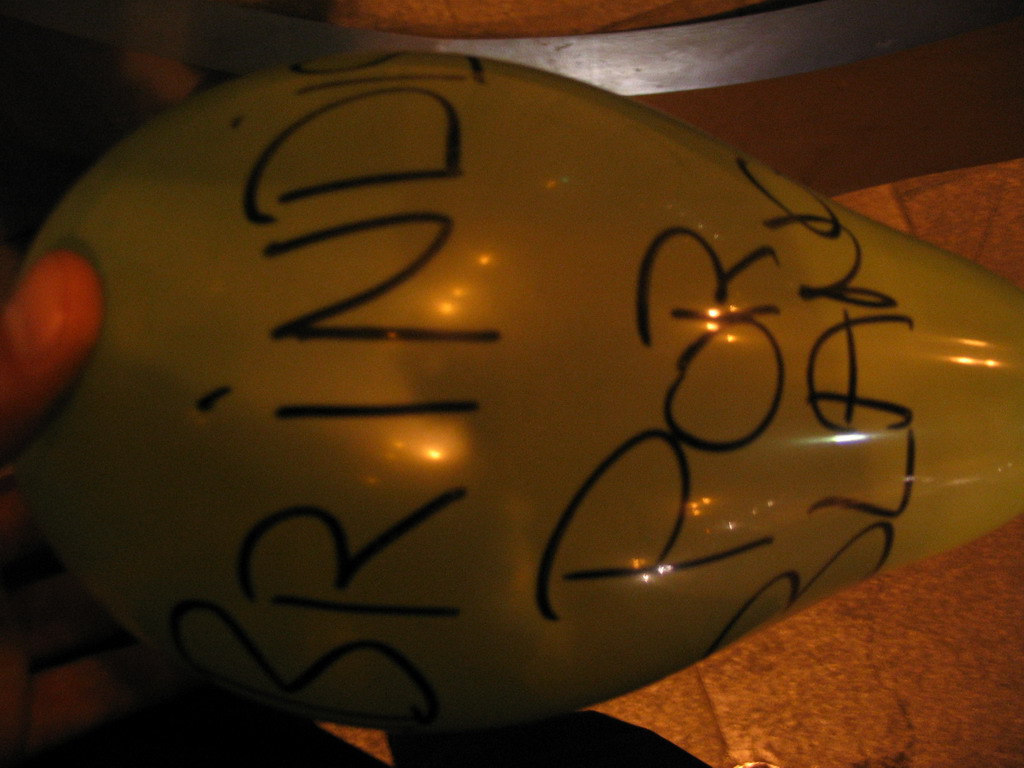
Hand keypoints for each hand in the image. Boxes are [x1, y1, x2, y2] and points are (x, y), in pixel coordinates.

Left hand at [0, 252, 193, 764]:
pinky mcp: (5, 720)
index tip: (169, 336)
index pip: (18, 411)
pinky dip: (159, 674)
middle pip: (64, 506)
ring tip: (261, 530)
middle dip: (143, 477)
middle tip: (242, 438)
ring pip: (90, 601)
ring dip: (164, 578)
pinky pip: (99, 692)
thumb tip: (74, 280)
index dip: (83, 374)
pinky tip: (235, 636)